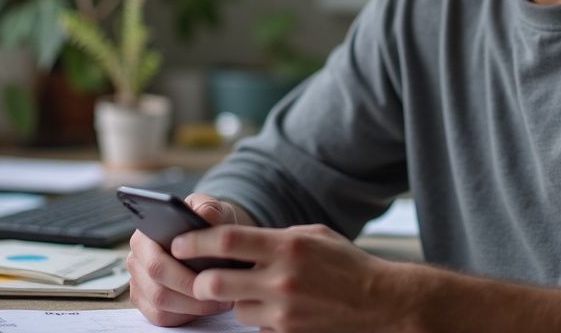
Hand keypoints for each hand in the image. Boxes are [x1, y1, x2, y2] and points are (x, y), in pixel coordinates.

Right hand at [127, 192, 242, 326]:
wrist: (211, 236)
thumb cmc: (208, 222)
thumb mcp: (213, 209)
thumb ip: (209, 209)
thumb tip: (203, 216)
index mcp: (145, 235)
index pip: (156, 261)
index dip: (182, 274)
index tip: (209, 275)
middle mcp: (136, 259)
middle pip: (157, 288)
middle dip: (191, 293)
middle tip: (218, 292)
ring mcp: (139, 282)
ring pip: (160, 305)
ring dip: (192, 307)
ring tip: (219, 300)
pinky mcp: (146, 301)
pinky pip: (161, 317)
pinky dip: (185, 316)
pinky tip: (206, 307)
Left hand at [174, 222, 416, 332]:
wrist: (381, 302)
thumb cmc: (347, 264)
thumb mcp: (314, 235)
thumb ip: (276, 237)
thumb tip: (237, 240)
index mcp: (286, 245)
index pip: (226, 240)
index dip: (194, 241)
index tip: (178, 242)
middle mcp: (281, 278)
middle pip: (213, 282)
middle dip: (198, 280)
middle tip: (197, 276)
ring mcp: (283, 310)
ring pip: (234, 307)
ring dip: (235, 300)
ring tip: (254, 290)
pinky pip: (257, 325)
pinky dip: (259, 316)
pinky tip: (279, 307)